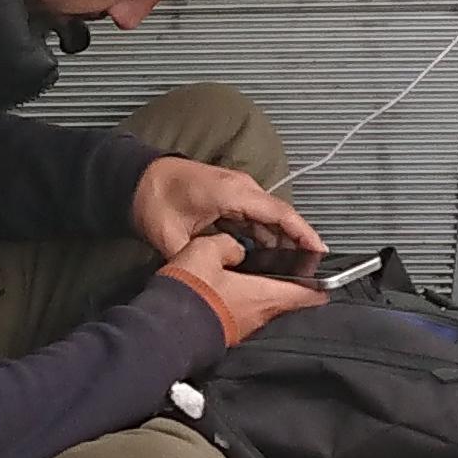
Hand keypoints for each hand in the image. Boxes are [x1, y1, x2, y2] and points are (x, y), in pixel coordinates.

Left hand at [133, 154, 318, 265]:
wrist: (137, 177)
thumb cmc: (154, 199)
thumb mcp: (172, 238)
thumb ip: (199, 260)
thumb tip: (216, 280)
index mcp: (233, 193)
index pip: (279, 214)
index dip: (303, 233)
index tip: (320, 252)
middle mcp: (241, 188)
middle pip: (280, 216)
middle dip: (296, 242)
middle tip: (306, 270)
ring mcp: (237, 189)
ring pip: (268, 217)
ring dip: (279, 239)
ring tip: (289, 267)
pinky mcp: (230, 195)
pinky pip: (255, 215)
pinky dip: (263, 233)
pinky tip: (264, 254)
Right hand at [160, 232, 333, 344]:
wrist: (163, 329)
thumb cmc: (189, 292)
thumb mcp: (207, 250)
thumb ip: (229, 245)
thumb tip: (235, 249)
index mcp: (265, 296)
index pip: (307, 294)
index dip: (320, 285)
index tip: (327, 279)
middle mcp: (260, 317)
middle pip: (285, 300)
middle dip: (288, 285)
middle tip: (285, 267)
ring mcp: (243, 329)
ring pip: (263, 307)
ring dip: (262, 293)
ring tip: (252, 274)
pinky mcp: (225, 334)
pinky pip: (243, 315)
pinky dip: (243, 302)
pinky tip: (227, 289)